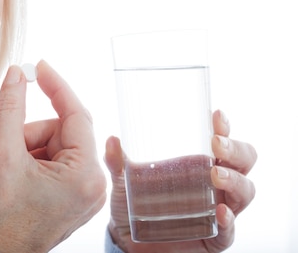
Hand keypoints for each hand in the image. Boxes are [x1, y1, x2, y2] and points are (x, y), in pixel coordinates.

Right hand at [0, 60, 106, 252]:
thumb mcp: (0, 155)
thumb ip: (10, 108)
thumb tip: (16, 75)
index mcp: (84, 175)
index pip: (76, 114)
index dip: (56, 85)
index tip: (39, 66)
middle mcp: (94, 185)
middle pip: (63, 130)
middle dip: (31, 133)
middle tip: (8, 151)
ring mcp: (86, 193)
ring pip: (57, 144)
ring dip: (30, 147)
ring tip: (12, 172)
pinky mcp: (75, 197)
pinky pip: (57, 160)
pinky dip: (34, 159)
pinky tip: (19, 179)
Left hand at [105, 110, 256, 252]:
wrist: (130, 241)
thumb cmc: (135, 202)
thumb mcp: (124, 179)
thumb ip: (117, 161)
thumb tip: (112, 139)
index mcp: (199, 163)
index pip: (222, 140)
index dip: (224, 127)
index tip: (216, 116)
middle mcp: (216, 183)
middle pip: (243, 161)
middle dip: (236, 150)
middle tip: (218, 145)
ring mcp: (220, 209)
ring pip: (244, 192)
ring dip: (235, 181)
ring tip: (216, 175)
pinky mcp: (215, 237)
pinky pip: (229, 230)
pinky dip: (228, 220)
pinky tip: (220, 212)